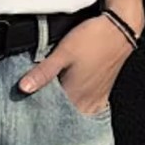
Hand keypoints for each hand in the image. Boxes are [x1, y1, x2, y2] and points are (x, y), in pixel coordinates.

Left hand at [17, 17, 132, 115]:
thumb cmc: (94, 39)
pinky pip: (89, 107)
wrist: (120, 28)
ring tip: (53, 101)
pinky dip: (79, 106)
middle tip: (37, 104)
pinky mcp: (103, 92)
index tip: (28, 107)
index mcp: (74, 96)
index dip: (38, 112)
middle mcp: (86, 101)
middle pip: (64, 115)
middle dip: (50, 112)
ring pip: (76, 112)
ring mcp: (97, 98)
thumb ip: (43, 72)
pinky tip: (73, 99)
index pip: (51, 114)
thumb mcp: (63, 53)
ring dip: (65, 109)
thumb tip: (24, 88)